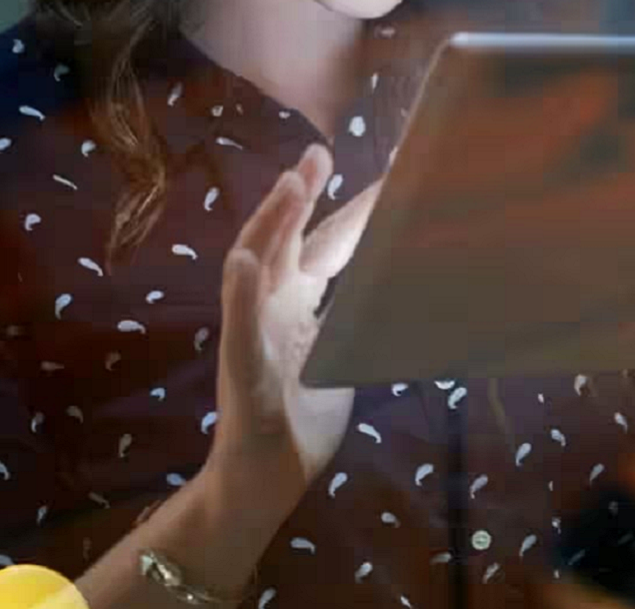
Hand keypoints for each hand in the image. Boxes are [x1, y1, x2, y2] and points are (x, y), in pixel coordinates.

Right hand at [210, 143, 380, 497]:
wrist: (263, 482)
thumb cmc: (299, 422)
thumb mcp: (338, 360)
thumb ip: (354, 321)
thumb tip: (395, 290)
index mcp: (295, 306)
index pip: (325, 246)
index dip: (350, 210)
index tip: (382, 172)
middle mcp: (270, 310)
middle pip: (285, 240)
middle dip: (300, 195)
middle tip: (318, 152)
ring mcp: (252, 337)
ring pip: (255, 268)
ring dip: (272, 225)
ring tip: (290, 185)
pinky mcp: (243, 373)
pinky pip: (239, 331)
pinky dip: (242, 295)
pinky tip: (246, 261)